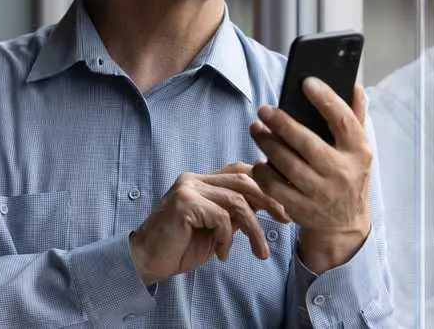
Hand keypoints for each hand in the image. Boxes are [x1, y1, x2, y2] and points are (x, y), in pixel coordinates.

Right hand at [129, 170, 289, 285]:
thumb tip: (264, 207)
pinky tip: (222, 254)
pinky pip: (221, 218)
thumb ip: (234, 215)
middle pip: (243, 180)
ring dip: (254, 229)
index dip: (264, 183)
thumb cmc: (180, 247)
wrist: (147, 261)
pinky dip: (227, 238)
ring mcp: (188, 188)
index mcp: (201, 180)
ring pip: (236, 201)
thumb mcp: (215, 229)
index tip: (284, 203)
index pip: (239, 171)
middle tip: (286, 220)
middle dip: (269, 200)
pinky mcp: (185, 204)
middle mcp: (194, 179)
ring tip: (260, 252)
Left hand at [249, 78, 373, 272]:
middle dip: (281, 123)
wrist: (344, 224)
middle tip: (264, 110)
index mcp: (358, 151)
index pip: (343, 120)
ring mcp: (320, 193)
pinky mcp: (301, 208)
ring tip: (256, 128)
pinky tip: (259, 160)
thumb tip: (354, 86)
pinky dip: (263, 172)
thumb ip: (356, 116)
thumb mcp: (359, 149)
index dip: (325, 99)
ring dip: (266, 143)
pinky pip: (274, 186)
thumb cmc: (349, 175)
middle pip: (306, 142)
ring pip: (286, 163)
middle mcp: (341, 172)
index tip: (306, 82)